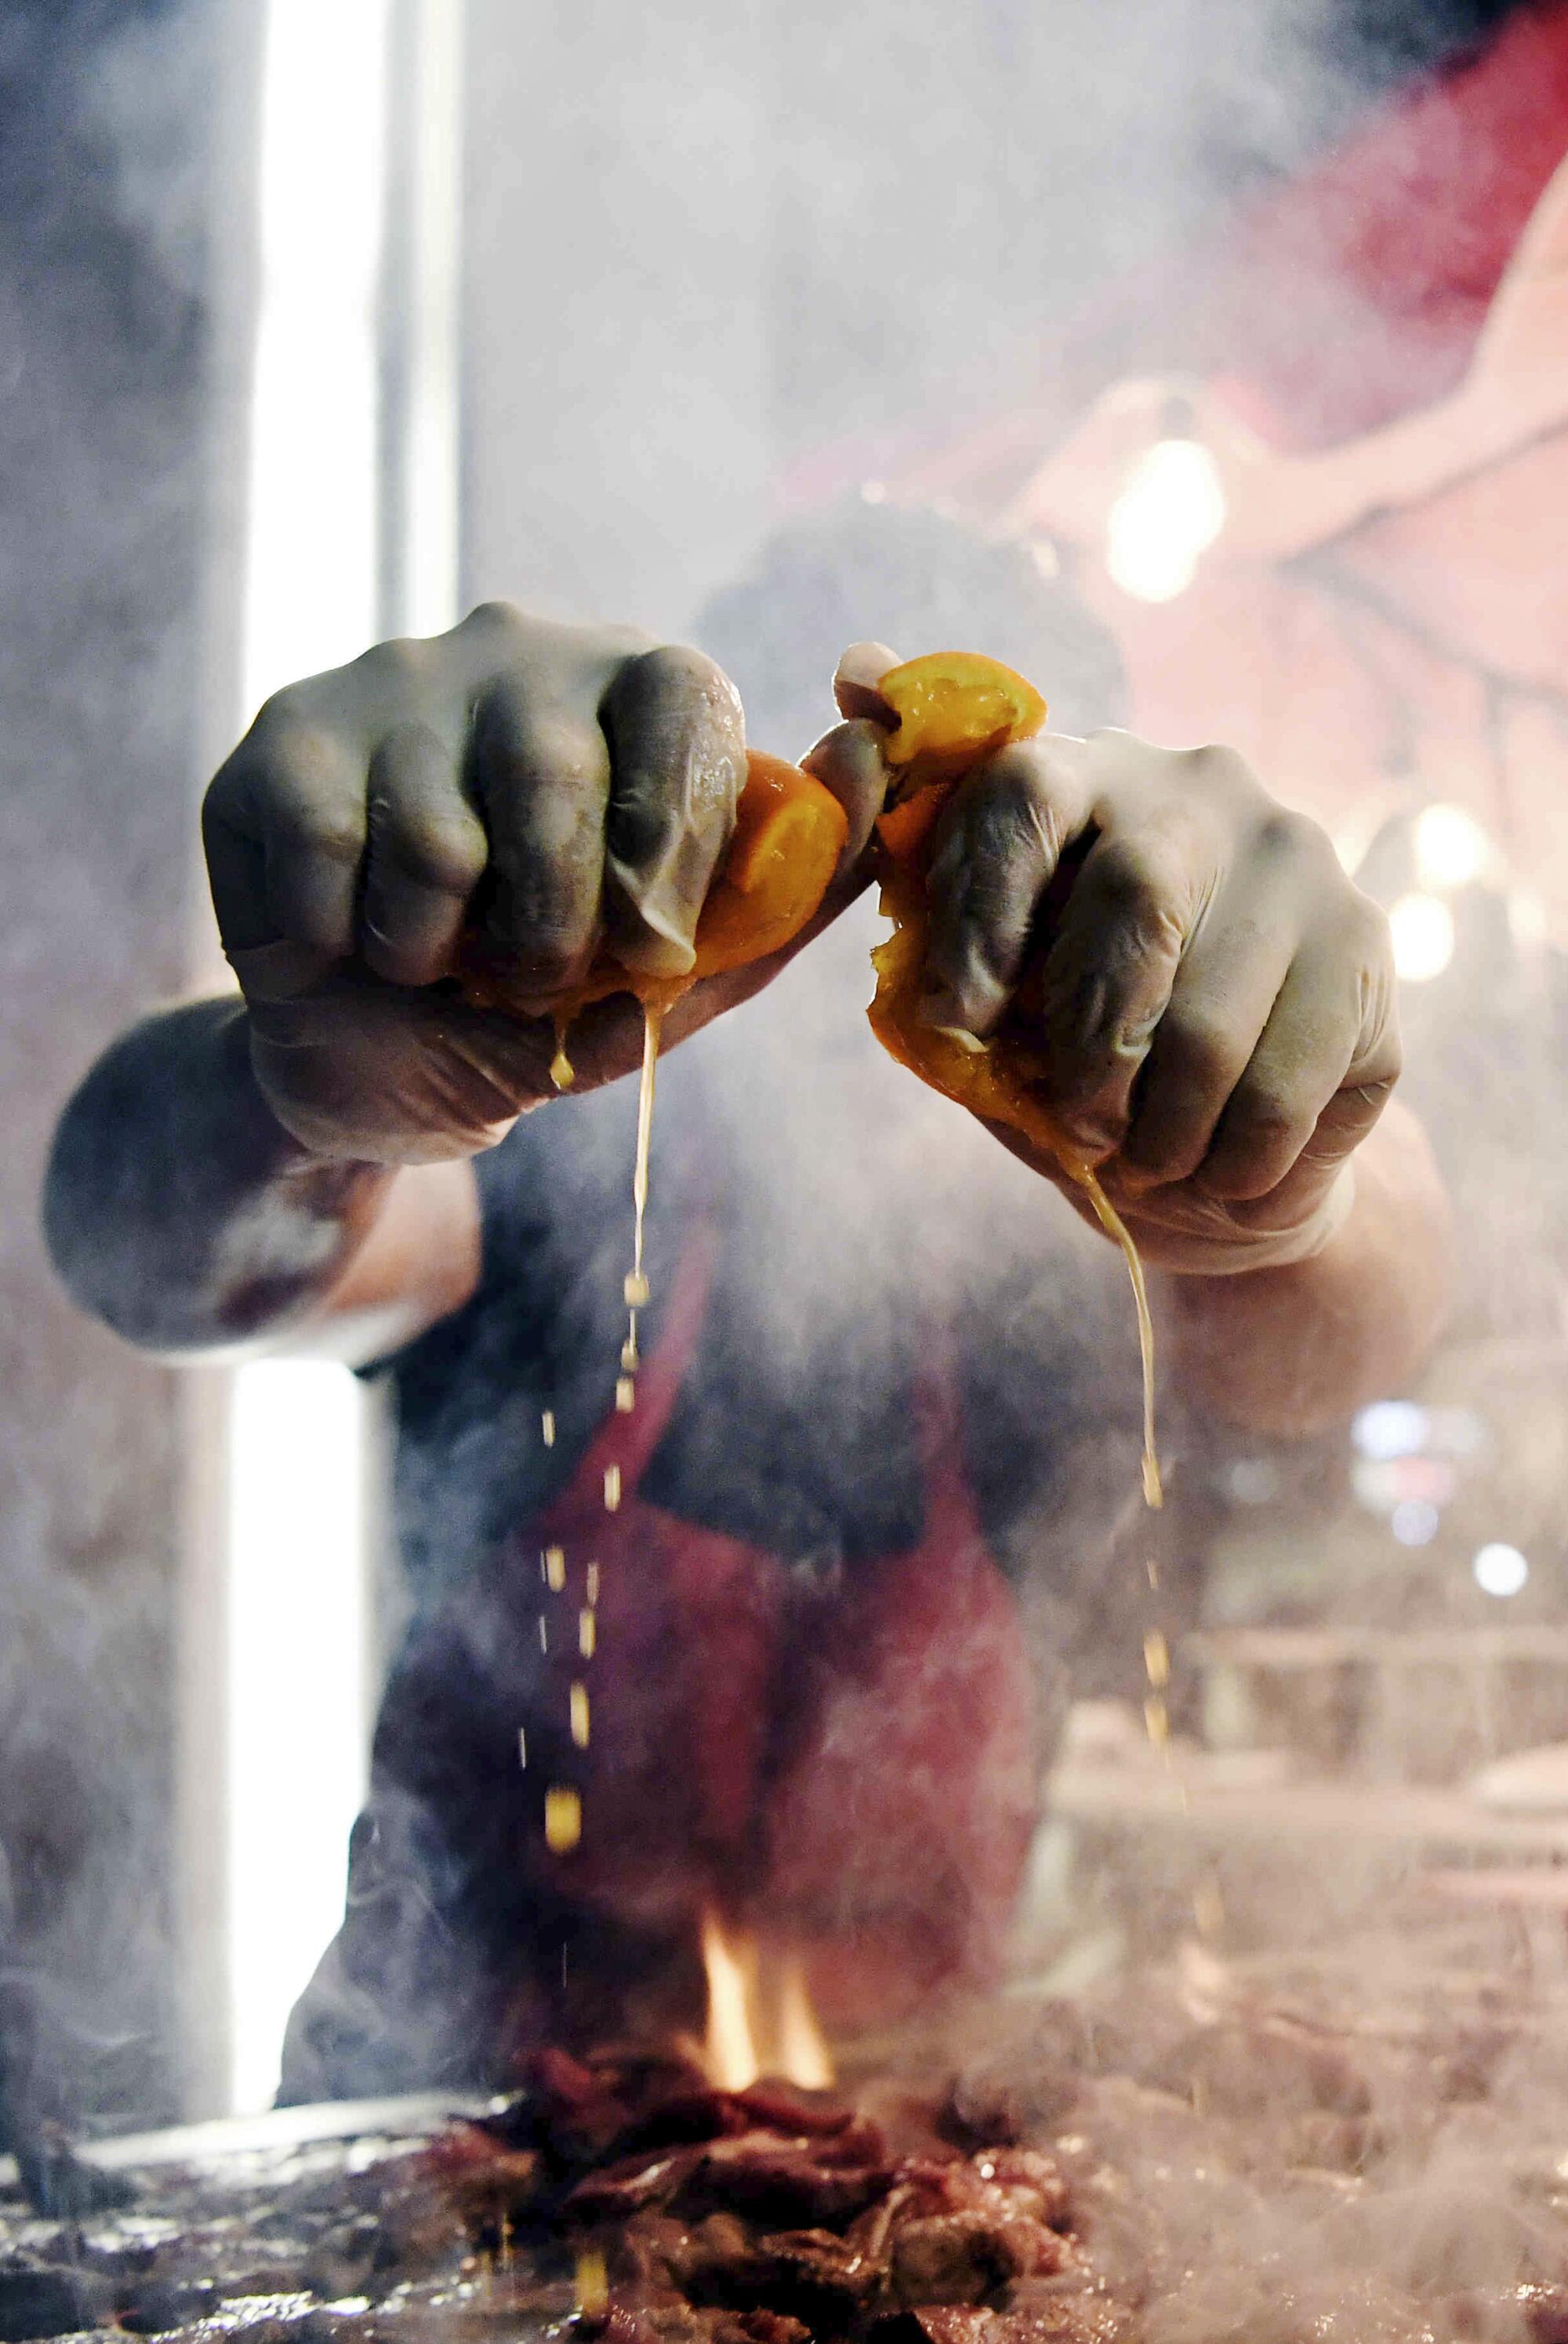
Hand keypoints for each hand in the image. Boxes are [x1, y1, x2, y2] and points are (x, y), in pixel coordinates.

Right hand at [202, 605, 875, 1162]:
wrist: (372, 1067)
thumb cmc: (547, 1008)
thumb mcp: (681, 976)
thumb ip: (785, 889)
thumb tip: (878, 757)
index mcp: (636, 687)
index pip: (684, 706)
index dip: (668, 847)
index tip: (647, 945)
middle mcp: (519, 651)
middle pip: (555, 781)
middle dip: (551, 935)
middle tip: (527, 975)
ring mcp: (391, 683)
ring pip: (437, 841)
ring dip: (441, 955)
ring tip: (434, 958)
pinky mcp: (282, 736)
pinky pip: (331, 860)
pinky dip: (345, 947)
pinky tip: (346, 941)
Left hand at [812, 684, 1399, 1274]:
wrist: (1219, 1131)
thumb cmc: (1070, 1043)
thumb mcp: (981, 995)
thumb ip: (919, 893)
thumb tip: (856, 666)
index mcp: (1080, 774)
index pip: (1021, 796)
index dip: (982, 914)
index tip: (961, 1021)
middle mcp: (1200, 789)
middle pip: (1136, 902)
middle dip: (1089, 1047)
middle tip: (1077, 1129)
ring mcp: (1298, 859)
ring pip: (1212, 1024)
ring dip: (1163, 1132)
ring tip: (1145, 1162)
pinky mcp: (1368, 945)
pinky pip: (1289, 1086)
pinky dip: (1236, 1163)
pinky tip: (1217, 1174)